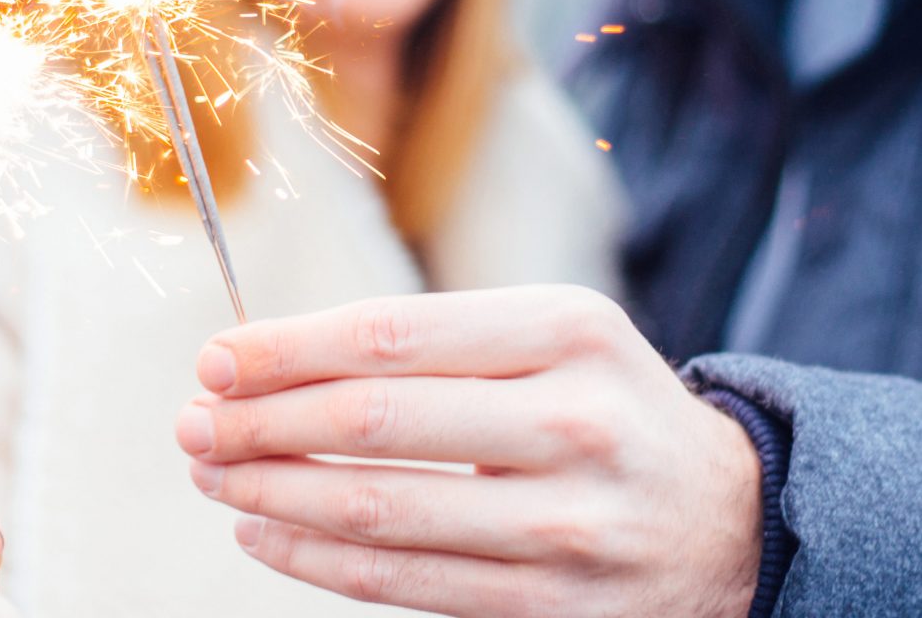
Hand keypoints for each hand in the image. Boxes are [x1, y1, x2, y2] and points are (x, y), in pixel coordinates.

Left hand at [175, 284, 761, 617]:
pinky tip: (264, 533)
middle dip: (261, 423)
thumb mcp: (556, 336)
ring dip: (273, 493)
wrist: (729, 518)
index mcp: (568, 330)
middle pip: (376, 421)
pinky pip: (406, 584)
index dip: (287, 350)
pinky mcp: (552, 603)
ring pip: (381, 510)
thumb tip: (274, 360)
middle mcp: (574, 422)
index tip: (215, 358)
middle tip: (192, 422)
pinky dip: (317, 559)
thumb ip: (437, 341)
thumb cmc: (606, 406)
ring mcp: (566, 522)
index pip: (392, 336)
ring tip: (214, 475)